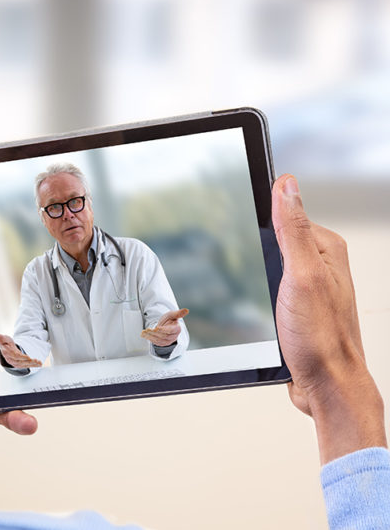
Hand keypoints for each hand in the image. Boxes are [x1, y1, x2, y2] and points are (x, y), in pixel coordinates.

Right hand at [0, 333, 42, 368]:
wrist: (6, 349)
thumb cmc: (6, 343)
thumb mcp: (4, 339)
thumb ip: (0, 338)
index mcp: (7, 353)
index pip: (15, 356)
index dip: (21, 357)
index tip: (28, 357)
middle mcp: (11, 359)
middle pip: (21, 362)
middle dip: (29, 361)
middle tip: (36, 360)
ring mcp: (15, 363)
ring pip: (24, 365)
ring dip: (32, 364)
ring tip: (39, 363)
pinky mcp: (19, 364)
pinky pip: (27, 365)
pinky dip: (33, 365)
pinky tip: (39, 364)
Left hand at [140, 308, 188, 345]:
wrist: (165, 325)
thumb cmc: (169, 320)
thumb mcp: (172, 314)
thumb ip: (178, 313)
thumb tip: (186, 310)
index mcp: (177, 329)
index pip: (170, 330)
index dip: (164, 330)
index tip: (157, 328)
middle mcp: (173, 336)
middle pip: (164, 336)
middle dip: (155, 333)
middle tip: (148, 329)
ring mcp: (168, 341)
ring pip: (159, 340)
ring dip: (151, 336)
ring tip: (144, 332)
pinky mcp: (163, 343)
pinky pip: (156, 343)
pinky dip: (150, 339)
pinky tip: (144, 335)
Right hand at [272, 174, 385, 462]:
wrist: (327, 384)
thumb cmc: (321, 338)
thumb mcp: (302, 276)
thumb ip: (293, 230)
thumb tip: (286, 186)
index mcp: (327, 248)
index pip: (287, 213)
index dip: (262, 217)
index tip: (242, 224)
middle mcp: (322, 264)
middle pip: (276, 239)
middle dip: (256, 250)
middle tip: (252, 270)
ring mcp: (311, 285)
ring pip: (271, 264)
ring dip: (256, 276)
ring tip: (257, 291)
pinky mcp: (300, 304)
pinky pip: (272, 285)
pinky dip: (260, 292)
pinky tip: (259, 305)